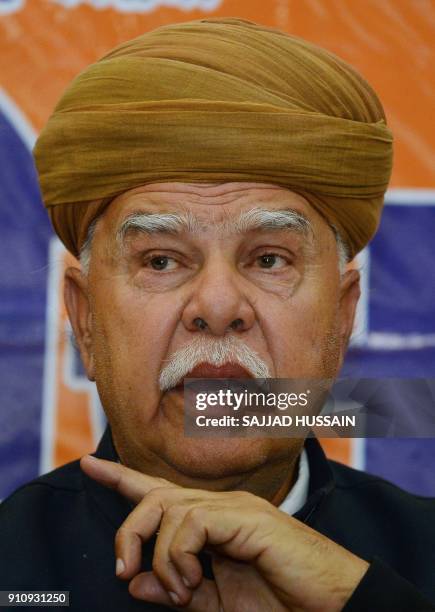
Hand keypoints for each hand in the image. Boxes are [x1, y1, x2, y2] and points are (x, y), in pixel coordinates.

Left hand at [81, 455, 367, 610]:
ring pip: (168, 508)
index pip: (159, 492)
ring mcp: (234, 508)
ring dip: (159, 555)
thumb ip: (178, 590)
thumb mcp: (217, 604)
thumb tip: (136, 582)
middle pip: (155, 496)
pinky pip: (192, 523)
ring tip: (179, 590)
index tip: (89, 464)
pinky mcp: (246, 517)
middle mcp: (220, 506)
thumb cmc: (280, 603)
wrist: (331, 604)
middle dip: (128, 529)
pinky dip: (179, 556)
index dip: (121, 478)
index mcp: (212, 522)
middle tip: (122, 569)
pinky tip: (192, 580)